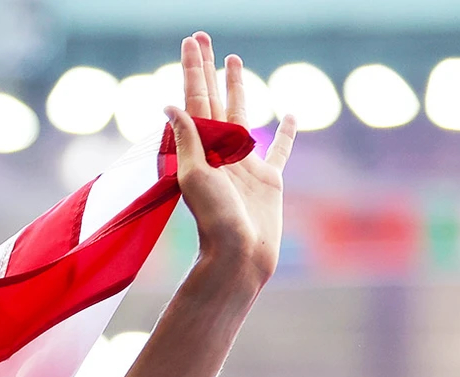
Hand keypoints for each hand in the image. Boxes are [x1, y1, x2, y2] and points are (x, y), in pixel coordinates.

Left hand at [167, 32, 294, 284]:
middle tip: (203, 37)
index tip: (191, 41)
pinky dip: (286, 132)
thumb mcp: (195, 177)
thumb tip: (170, 104)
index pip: (196, 98)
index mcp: (202, 147)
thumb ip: (188, 140)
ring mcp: (245, 163)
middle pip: (214, 98)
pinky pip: (280, 149)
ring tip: (234, 61)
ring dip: (238, 87)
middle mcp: (221, 150)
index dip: (194, 69)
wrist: (239, 256)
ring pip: (242, 113)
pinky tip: (289, 114)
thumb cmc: (215, 221)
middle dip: (208, 68)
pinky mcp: (269, 179)